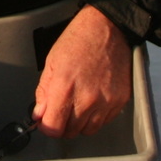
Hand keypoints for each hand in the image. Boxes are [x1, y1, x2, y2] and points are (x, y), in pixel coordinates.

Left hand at [32, 4, 132, 138]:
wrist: (107, 28)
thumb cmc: (77, 40)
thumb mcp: (52, 62)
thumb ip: (44, 91)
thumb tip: (39, 114)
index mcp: (65, 87)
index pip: (54, 126)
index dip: (46, 126)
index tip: (44, 121)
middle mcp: (87, 99)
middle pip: (71, 131)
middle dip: (61, 124)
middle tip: (59, 111)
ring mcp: (106, 102)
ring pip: (88, 130)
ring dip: (79, 123)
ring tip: (76, 104)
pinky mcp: (120, 102)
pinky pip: (104, 122)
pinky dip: (95, 117)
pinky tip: (91, 101)